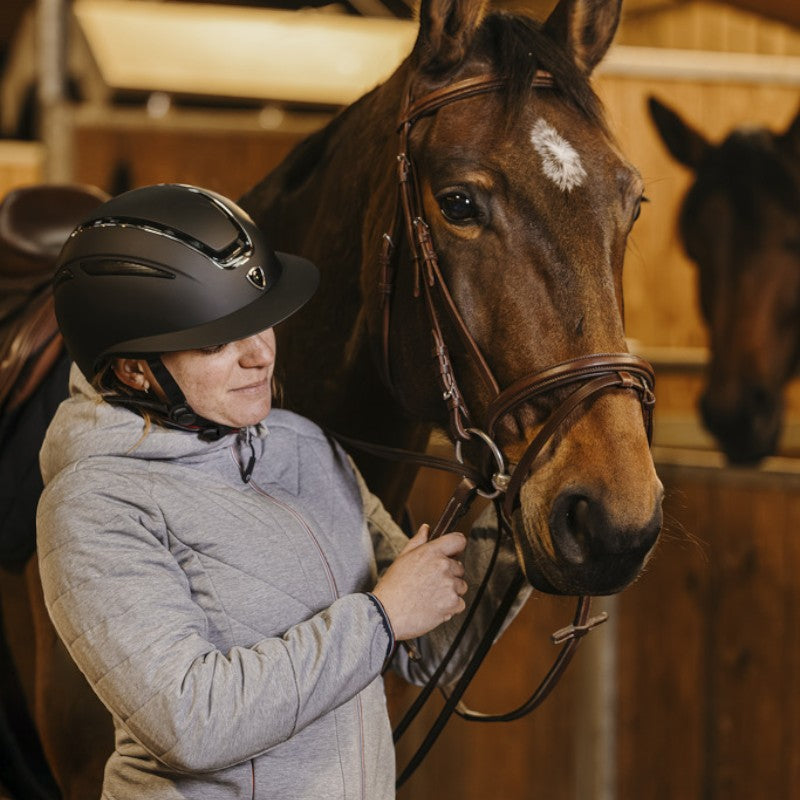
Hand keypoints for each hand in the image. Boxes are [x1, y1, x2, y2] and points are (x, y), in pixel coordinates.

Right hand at [372, 524, 467, 639]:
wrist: (387, 614)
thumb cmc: (392, 587)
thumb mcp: (402, 558)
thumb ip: (418, 541)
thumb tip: (426, 529)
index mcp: (431, 552)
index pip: (458, 541)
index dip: (456, 547)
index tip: (452, 554)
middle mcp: (443, 566)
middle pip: (460, 568)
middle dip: (449, 574)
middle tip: (431, 583)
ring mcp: (449, 585)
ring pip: (460, 586)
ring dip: (451, 591)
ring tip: (430, 596)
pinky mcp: (452, 603)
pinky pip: (460, 603)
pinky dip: (450, 607)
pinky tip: (434, 606)